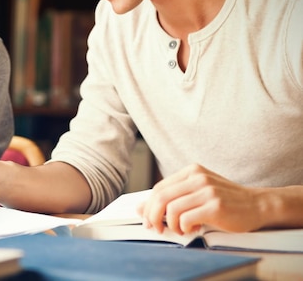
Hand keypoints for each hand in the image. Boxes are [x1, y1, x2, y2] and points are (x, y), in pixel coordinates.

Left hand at [137, 164, 263, 234]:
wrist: (258, 205)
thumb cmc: (226, 200)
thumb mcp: (198, 191)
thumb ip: (173, 196)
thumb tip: (141, 207)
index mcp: (191, 171)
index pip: (159, 188)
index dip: (149, 206)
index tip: (147, 219)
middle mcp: (198, 177)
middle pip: (161, 197)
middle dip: (152, 216)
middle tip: (156, 228)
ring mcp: (207, 191)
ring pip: (171, 208)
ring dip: (171, 224)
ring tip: (180, 229)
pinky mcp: (215, 206)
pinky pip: (186, 218)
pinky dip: (184, 227)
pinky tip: (193, 228)